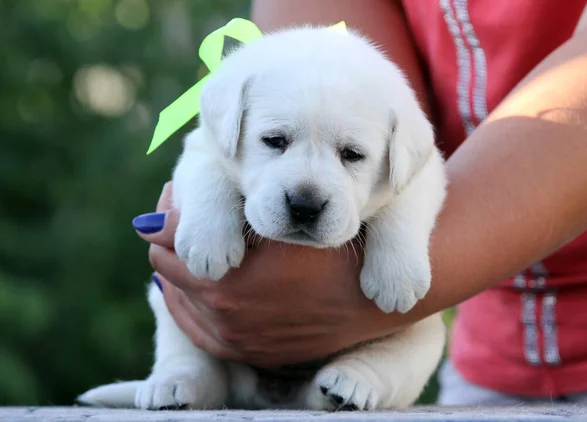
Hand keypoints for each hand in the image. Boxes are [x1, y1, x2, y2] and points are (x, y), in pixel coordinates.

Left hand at [132, 182, 405, 367]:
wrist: (368, 301)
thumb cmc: (330, 253)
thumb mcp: (278, 227)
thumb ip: (215, 221)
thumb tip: (149, 223)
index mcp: (225, 286)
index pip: (165, 244)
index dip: (169, 213)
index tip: (180, 194)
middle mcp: (223, 320)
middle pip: (166, 271)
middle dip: (172, 239)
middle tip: (188, 214)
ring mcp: (235, 341)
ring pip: (179, 299)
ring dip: (181, 268)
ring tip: (199, 242)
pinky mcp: (248, 352)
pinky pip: (197, 330)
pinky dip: (190, 303)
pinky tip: (199, 283)